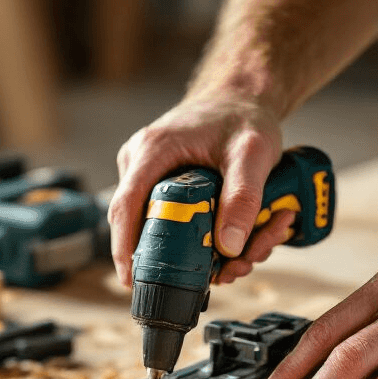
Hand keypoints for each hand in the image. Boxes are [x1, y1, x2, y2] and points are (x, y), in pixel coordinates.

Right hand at [107, 95, 296, 287]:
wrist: (238, 99)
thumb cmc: (242, 117)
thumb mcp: (253, 153)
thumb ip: (244, 197)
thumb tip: (230, 246)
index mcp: (153, 150)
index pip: (126, 207)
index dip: (124, 248)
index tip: (130, 279)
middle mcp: (140, 163)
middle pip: (138, 225)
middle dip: (176, 259)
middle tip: (217, 276)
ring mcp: (145, 175)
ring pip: (156, 227)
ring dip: (195, 252)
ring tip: (239, 257)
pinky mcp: (156, 185)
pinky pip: (167, 220)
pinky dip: (197, 238)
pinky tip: (230, 242)